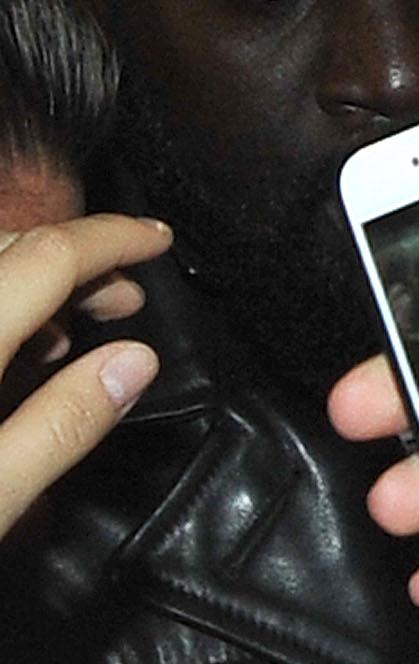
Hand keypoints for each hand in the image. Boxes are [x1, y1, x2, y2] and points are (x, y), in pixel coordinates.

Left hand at [1, 214, 169, 537]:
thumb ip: (61, 426)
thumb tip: (134, 362)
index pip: (47, 257)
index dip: (112, 238)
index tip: (158, 240)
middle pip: (9, 248)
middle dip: (77, 256)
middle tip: (128, 295)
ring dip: (34, 280)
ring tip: (76, 327)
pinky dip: (1, 306)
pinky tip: (16, 354)